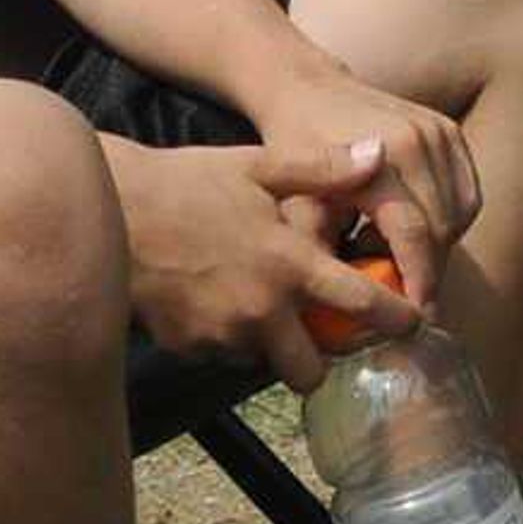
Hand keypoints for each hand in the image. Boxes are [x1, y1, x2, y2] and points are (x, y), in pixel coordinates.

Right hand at [107, 135, 413, 393]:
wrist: (109, 210)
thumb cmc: (187, 181)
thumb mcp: (257, 165)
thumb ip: (321, 168)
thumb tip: (377, 155)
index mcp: (289, 262)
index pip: (361, 305)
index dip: (396, 320)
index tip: (413, 324)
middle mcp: (263, 309)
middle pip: (314, 368)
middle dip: (322, 357)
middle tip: (322, 332)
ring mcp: (224, 335)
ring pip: (267, 363)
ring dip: (273, 346)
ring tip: (261, 305)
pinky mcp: (190, 348)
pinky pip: (225, 355)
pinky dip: (230, 338)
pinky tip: (217, 300)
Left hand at [249, 71, 481, 313]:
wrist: (307, 88)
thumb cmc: (293, 148)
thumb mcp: (294, 201)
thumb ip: (315, 251)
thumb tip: (335, 305)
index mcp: (378, 159)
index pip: (413, 234)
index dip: (418, 282)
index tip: (416, 320)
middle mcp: (418, 141)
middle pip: (442, 230)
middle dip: (424, 269)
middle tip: (394, 289)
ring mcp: (439, 132)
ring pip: (460, 215)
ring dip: (435, 245)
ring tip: (390, 248)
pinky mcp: (450, 131)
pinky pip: (466, 194)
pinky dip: (448, 219)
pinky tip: (411, 224)